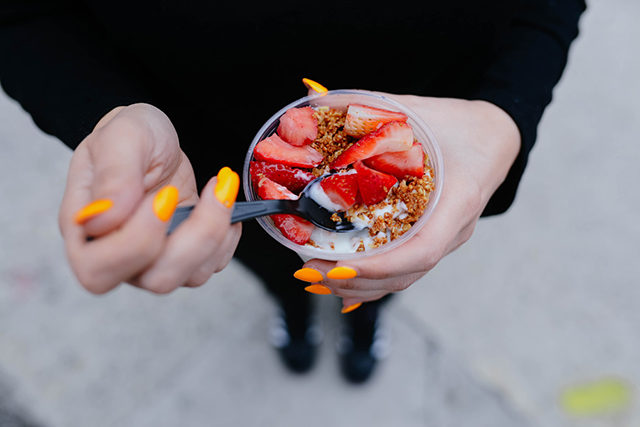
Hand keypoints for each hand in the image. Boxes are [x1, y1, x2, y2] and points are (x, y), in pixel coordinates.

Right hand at [58, 103, 241, 293]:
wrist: (153, 139)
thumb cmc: (129, 137)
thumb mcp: (121, 137)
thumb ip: (113, 175)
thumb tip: (104, 218)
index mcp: (83, 230)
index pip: (98, 268)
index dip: (137, 240)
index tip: (166, 194)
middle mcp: (116, 255)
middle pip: (155, 280)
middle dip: (193, 239)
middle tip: (208, 191)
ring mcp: (153, 259)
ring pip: (190, 276)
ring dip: (215, 233)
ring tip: (221, 189)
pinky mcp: (184, 256)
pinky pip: (211, 265)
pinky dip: (227, 237)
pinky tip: (224, 202)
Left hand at [300, 96, 519, 309]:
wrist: (495, 136)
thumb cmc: (460, 123)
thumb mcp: (416, 109)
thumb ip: (365, 104)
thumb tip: (311, 95)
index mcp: (458, 198)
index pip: (423, 250)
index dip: (379, 266)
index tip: (336, 265)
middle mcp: (455, 228)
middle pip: (406, 273)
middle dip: (355, 279)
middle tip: (310, 271)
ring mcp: (447, 238)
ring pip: (405, 278)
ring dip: (360, 285)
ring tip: (317, 278)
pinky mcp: (437, 239)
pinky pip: (406, 271)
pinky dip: (373, 281)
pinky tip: (342, 283)